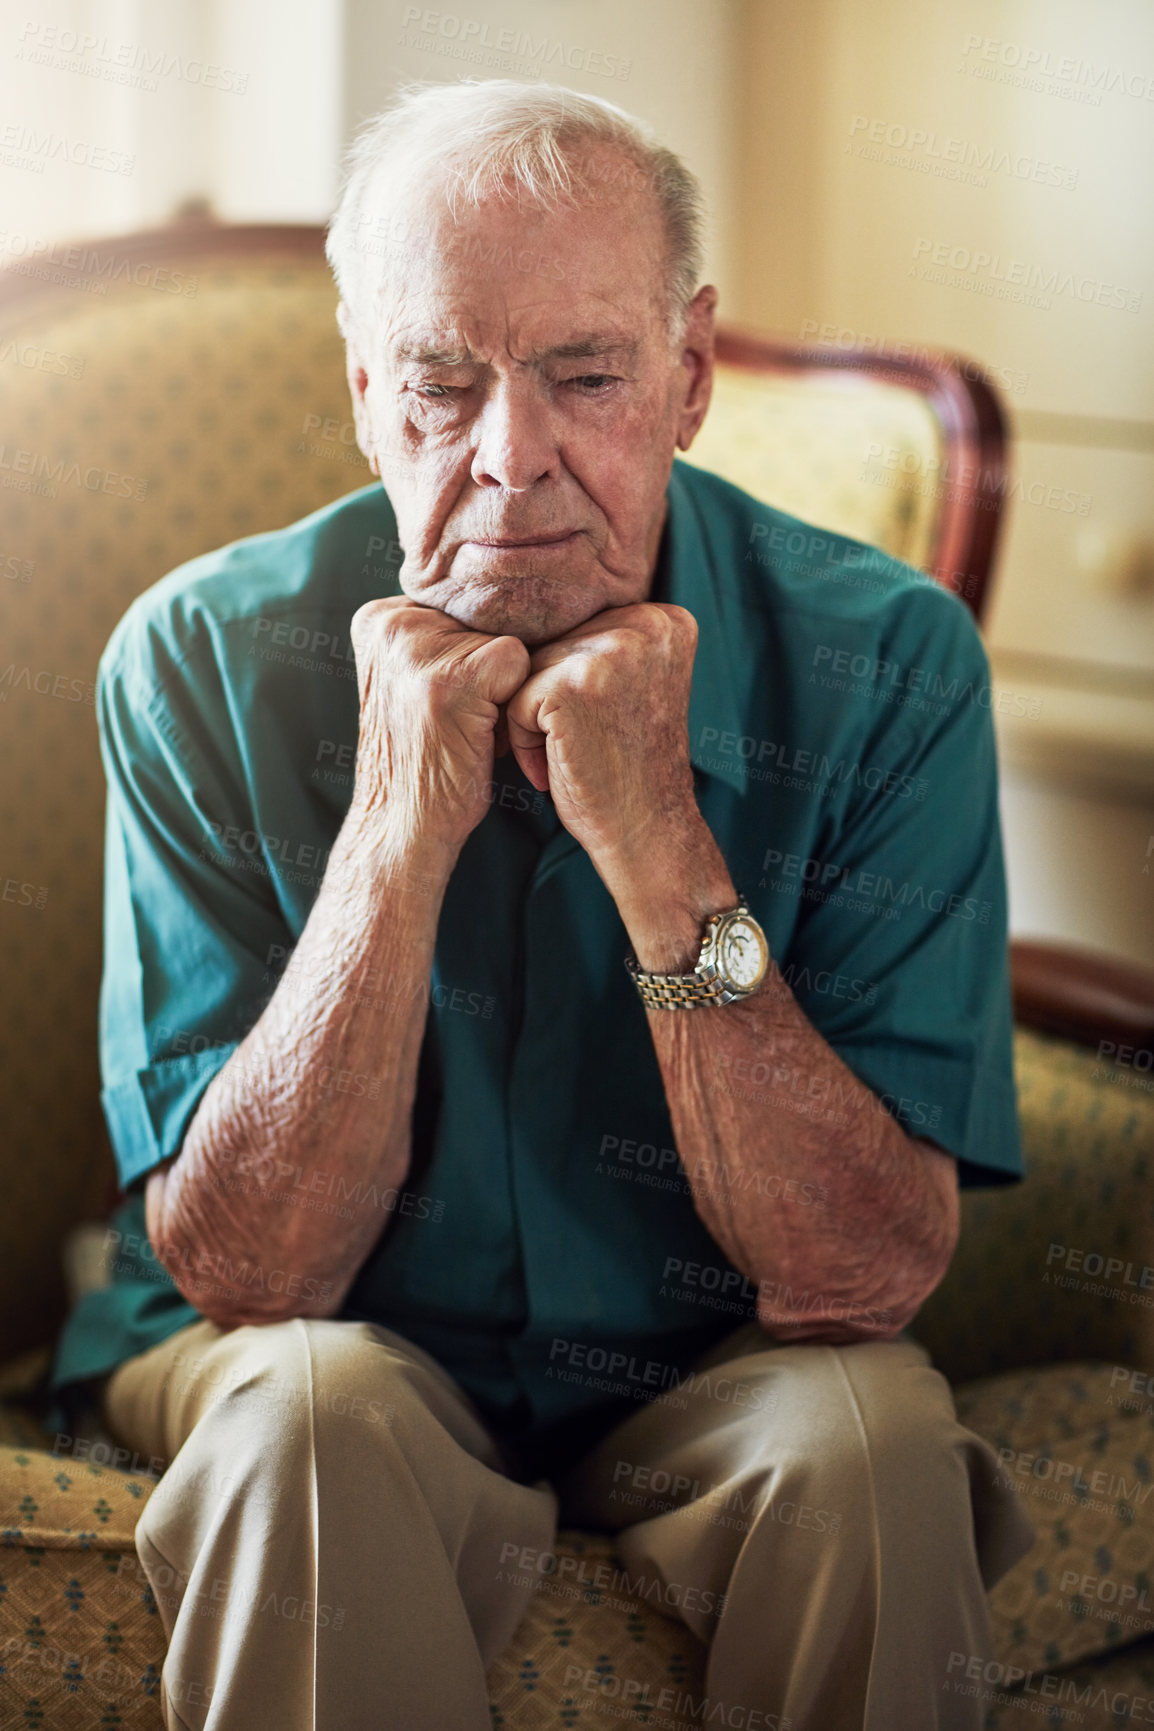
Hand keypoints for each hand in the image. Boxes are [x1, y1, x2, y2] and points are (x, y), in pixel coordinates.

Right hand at [347, 596, 529, 857]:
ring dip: (504, 688)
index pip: (467, 605)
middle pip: (488, 619)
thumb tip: (521, 594)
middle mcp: (391, 621)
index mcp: (379, 616)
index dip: (475, 656)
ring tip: (470, 728)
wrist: (402, 827)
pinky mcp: (450, 678)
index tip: (451, 701)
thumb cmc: (425, 757)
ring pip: (507, 640)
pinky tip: (481, 735)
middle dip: (490, 670)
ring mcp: (418, 647)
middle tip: (461, 720)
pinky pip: (519, 663)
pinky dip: (515, 703)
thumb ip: (445, 634)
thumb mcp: (417, 679)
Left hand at [504, 602, 700, 872]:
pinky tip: (561, 764)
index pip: (579, 629)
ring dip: (536, 719)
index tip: (611, 722)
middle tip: (594, 743)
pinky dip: (525, 740)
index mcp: (665, 618)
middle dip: (553, 700)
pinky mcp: (574, 685)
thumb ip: (605, 639)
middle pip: (552, 645)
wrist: (647, 830)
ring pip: (529, 671)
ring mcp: (611, 652)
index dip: (577, 683)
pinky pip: (514, 700)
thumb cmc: (630, 764)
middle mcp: (645, 625)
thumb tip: (535, 600)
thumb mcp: (634, 683)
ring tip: (579, 752)